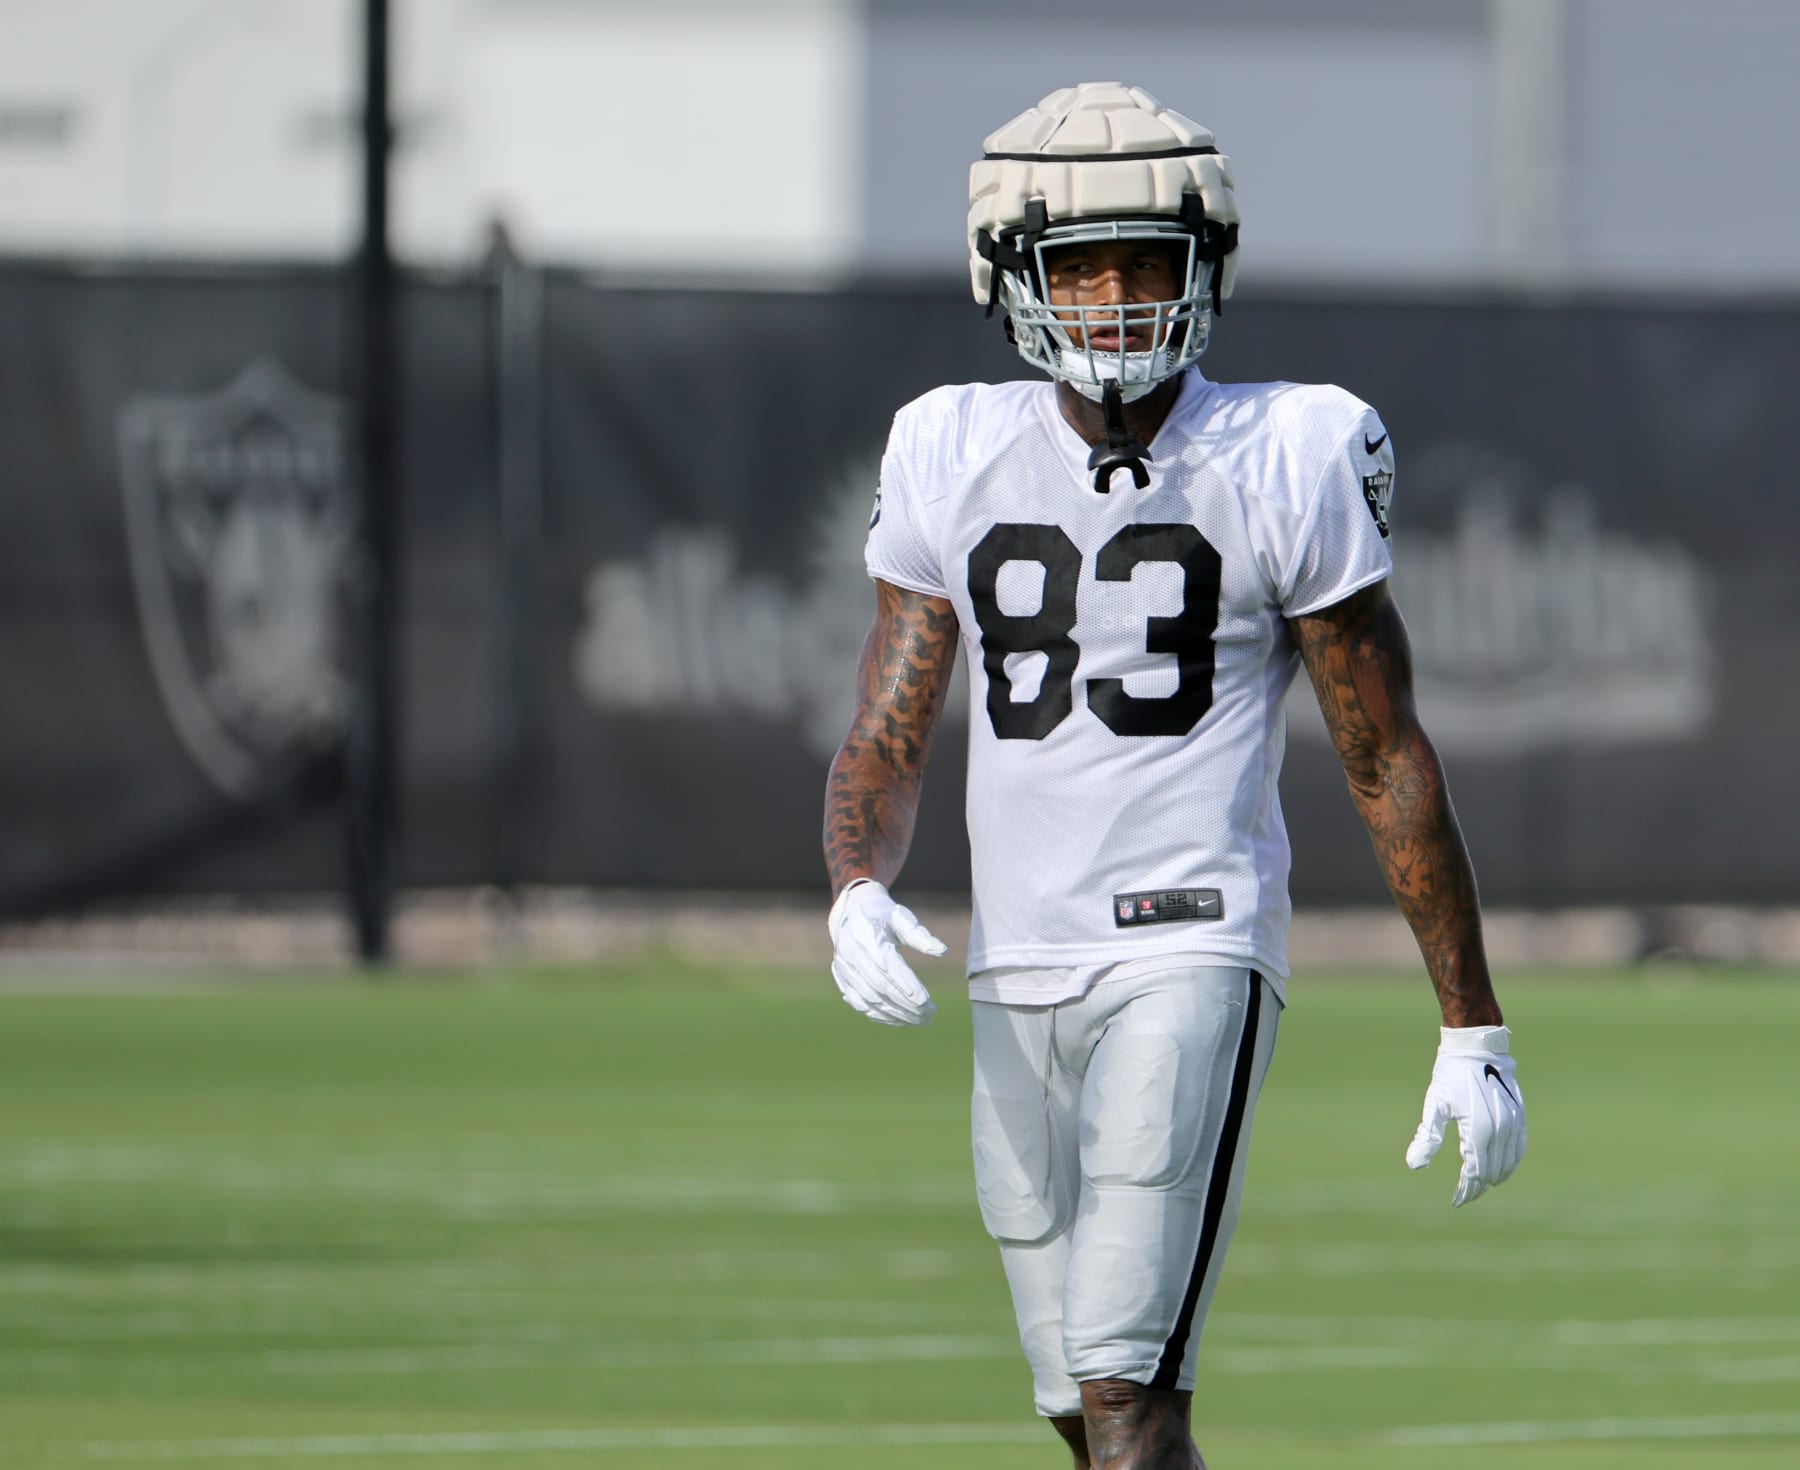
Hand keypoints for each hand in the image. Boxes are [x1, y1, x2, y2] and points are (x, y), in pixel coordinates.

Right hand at [827, 880, 944, 1025]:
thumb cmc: (883, 916)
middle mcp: (850, 953)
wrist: (851, 915)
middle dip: (905, 1004)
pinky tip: (902, 1020)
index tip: (925, 1000)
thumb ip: (920, 935)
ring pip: (870, 999)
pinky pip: (861, 1004)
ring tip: (920, 1021)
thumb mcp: (901, 918)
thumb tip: (942, 951)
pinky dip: (881, 1016)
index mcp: (866, 934)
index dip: (905, 983)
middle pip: (879, 985)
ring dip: (896, 1014)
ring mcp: (844, 969)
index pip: (887, 964)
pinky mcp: (842, 981)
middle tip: (929, 1015)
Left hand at [1405, 1025, 1526, 1206]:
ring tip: (1478, 1185)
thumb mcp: (1435, 1104)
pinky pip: (1520, 1150)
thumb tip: (1414, 1165)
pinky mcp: (1521, 1117)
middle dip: (1477, 1187)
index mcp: (1478, 1131)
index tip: (1456, 1201)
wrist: (1477, 1045)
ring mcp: (1514, 1124)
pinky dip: (1510, 1164)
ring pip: (1508, 1165)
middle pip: (1491, 1173)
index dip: (1466, 1190)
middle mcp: (1501, 1131)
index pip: (1475, 1173)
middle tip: (1463, 1194)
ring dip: (1494, 1178)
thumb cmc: (1451, 1074)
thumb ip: (1426, 1136)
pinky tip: (1500, 1170)